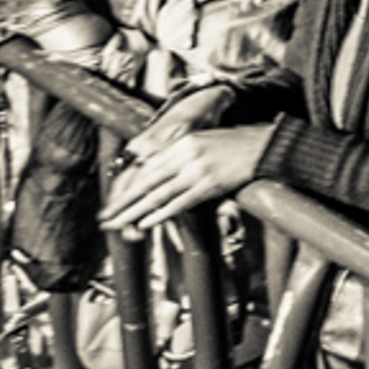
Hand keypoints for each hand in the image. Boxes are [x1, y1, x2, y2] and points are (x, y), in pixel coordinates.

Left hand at [100, 121, 270, 237]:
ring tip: (117, 225)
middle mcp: (185, 155)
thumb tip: (161, 178)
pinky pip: (179, 202)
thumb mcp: (203, 143)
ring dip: (134, 213)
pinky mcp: (209, 184)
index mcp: (182, 144)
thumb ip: (181, 158)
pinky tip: (146, 223)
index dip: (127, 187)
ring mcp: (197, 170)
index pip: (146, 169)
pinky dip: (160, 214)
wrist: (264, 145)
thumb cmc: (236, 145)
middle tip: (104, 218)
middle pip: (146, 183)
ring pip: (157, 195)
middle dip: (123, 203)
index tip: (112, 201)